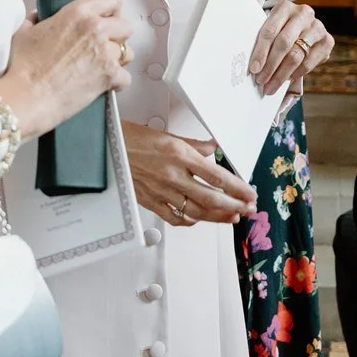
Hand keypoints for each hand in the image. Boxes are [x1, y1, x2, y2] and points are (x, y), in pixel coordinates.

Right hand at [0, 0, 130, 136]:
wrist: (26, 97)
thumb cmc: (22, 67)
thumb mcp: (24, 33)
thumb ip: (35, 19)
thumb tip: (38, 15)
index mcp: (77, 12)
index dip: (112, 11)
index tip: (106, 22)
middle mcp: (96, 28)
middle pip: (126, 27)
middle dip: (117, 38)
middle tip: (102, 49)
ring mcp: (105, 52)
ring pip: (127, 53)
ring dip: (117, 61)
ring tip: (100, 69)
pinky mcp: (110, 76)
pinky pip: (126, 77)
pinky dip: (116, 83)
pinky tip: (101, 86)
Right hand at [123, 122, 254, 226]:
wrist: (107, 147)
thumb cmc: (133, 138)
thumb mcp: (168, 135)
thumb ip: (194, 145)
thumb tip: (212, 149)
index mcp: (180, 155)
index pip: (217, 176)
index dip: (237, 188)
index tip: (249, 193)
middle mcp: (173, 175)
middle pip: (211, 198)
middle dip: (234, 206)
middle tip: (248, 209)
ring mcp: (161, 191)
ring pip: (196, 211)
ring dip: (218, 217)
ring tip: (232, 217)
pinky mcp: (150, 201)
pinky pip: (174, 217)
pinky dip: (190, 221)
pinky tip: (199, 220)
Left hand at [249, 1, 333, 94]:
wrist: (304, 26)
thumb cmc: (281, 29)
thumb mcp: (272, 27)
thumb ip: (264, 41)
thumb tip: (254, 66)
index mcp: (285, 7)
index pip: (270, 31)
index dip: (260, 52)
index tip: (254, 69)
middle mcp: (303, 14)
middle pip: (284, 43)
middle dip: (270, 66)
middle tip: (261, 81)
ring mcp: (317, 27)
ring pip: (296, 56)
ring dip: (281, 74)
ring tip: (271, 86)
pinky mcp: (328, 41)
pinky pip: (309, 62)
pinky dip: (295, 74)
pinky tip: (286, 80)